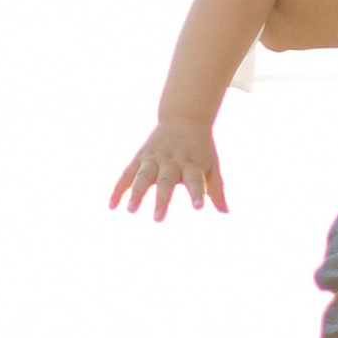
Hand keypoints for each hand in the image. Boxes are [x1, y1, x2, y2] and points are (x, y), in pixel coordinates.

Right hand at [110, 118, 226, 218]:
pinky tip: (112, 206)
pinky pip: (127, 174)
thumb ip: (216, 188)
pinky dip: (118, 189)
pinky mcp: (140, 158)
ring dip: (136, 193)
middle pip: (166, 182)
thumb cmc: (200, 148)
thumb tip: (225, 212)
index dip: (197, 193)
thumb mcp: (212, 165)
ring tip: (130, 210)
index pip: (195, 180)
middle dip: (161, 200)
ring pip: (143, 177)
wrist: (184, 119)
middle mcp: (172, 161)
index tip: (199, 207)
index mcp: (191, 164)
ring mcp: (154, 159)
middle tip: (158, 219)